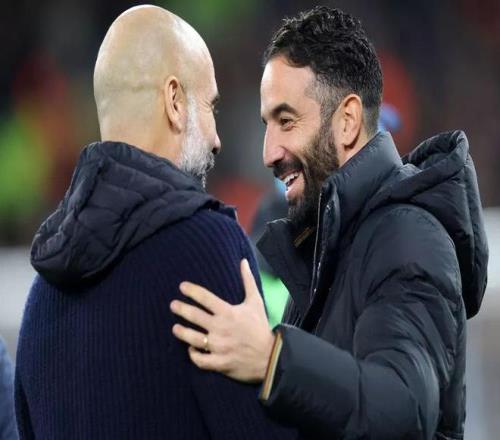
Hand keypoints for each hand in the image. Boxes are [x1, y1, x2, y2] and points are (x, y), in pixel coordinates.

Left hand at [170, 259, 274, 382]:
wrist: (270, 356)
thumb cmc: (260, 327)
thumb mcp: (255, 301)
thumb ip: (247, 280)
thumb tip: (243, 261)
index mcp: (228, 312)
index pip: (205, 298)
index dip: (191, 291)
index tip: (182, 287)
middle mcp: (221, 328)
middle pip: (194, 316)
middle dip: (181, 309)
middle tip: (172, 305)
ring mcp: (219, 346)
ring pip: (193, 339)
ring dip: (182, 332)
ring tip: (175, 328)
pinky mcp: (220, 362)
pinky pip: (200, 360)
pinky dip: (193, 354)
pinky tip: (190, 349)